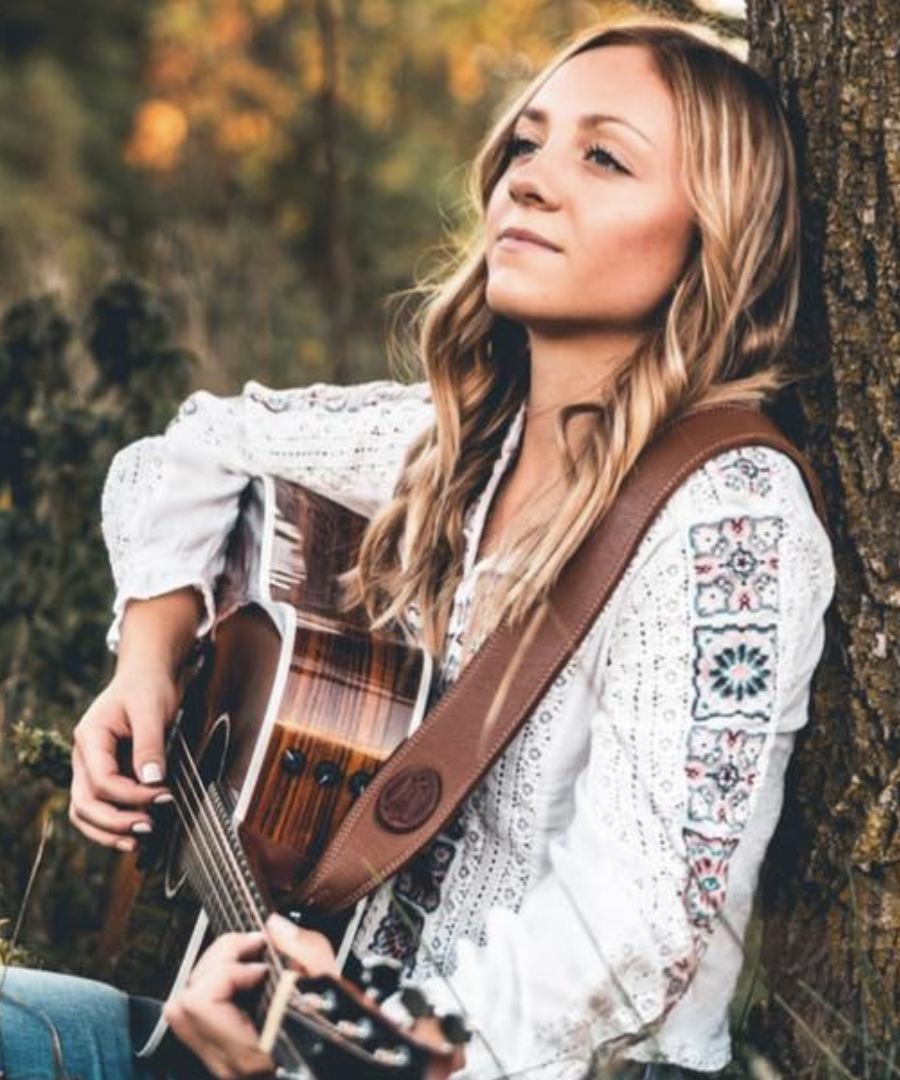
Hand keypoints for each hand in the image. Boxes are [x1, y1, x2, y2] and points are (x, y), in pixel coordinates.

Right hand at [69, 669, 177, 850]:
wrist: (146, 675)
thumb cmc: (148, 687)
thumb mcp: (152, 710)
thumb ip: (150, 745)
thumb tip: (152, 780)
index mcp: (90, 737)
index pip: (101, 780)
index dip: (131, 796)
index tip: (164, 796)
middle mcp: (83, 756)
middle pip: (84, 803)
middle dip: (115, 822)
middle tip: (149, 828)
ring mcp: (90, 768)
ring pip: (84, 812)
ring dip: (109, 831)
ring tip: (140, 841)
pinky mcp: (103, 775)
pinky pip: (98, 807)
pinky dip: (111, 825)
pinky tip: (135, 834)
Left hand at [163, 915, 337, 1079]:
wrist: (340, 1062)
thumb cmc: (340, 1033)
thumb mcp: (334, 985)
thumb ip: (305, 949)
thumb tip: (274, 926)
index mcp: (252, 1052)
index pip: (201, 1003)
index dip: (229, 970)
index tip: (262, 964)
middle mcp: (228, 1062)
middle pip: (183, 1002)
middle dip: (217, 962)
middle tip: (251, 950)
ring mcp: (221, 1062)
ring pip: (181, 1010)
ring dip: (212, 974)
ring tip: (247, 962)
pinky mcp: (221, 1054)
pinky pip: (196, 1017)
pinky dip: (215, 988)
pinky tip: (246, 981)